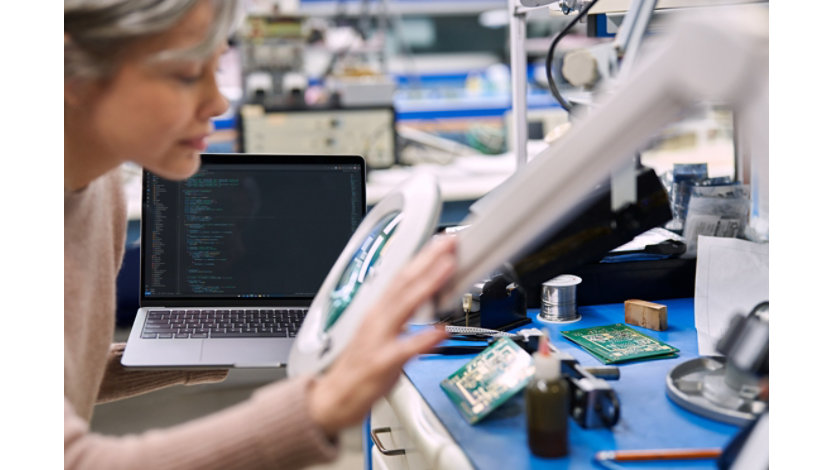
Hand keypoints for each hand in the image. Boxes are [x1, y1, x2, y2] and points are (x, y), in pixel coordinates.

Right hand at [308, 235, 455, 437]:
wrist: (333, 398)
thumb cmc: (359, 367)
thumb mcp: (384, 333)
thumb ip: (406, 315)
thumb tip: (430, 299)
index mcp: (378, 311)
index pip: (402, 277)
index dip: (423, 257)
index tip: (442, 242)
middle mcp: (377, 319)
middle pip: (404, 283)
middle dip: (428, 260)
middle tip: (449, 243)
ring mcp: (378, 339)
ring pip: (404, 305)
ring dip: (427, 284)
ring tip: (448, 268)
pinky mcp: (382, 363)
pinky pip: (405, 348)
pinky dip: (423, 338)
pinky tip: (440, 330)